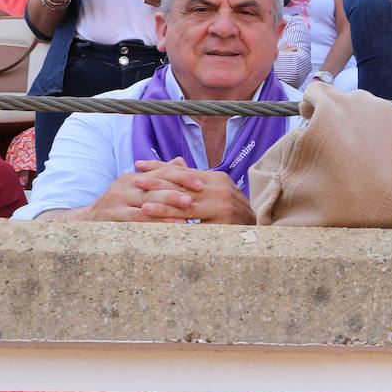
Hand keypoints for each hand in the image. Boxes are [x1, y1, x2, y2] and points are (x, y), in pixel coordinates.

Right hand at [82, 157, 195, 221]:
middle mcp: (124, 187)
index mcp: (133, 177)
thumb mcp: (136, 188)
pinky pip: (136, 221)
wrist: (86, 221)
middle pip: (154, 187)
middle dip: (176, 193)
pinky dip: (154, 224)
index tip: (200, 184)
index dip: (181, 177)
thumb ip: (158, 175)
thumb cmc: (119, 205)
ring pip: (146, 204)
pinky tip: (168, 228)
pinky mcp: (110, 217)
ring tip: (186, 216)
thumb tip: (181, 161)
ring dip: (167, 210)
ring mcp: (116, 202)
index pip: (161, 172)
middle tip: (194, 199)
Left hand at [132, 159, 254, 223]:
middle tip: (136, 182)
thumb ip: (193, 177)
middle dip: (157, 184)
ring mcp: (223, 209)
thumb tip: (173, 162)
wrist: (255, 224)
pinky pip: (196, 228)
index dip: (160, 168)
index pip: (184, 171)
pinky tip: (164, 230)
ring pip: (188, 208)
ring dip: (164, 208)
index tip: (139, 167)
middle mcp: (221, 191)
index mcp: (217, 178)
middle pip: (183, 187)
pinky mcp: (223, 227)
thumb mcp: (215, 187)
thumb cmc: (229, 206)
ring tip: (144, 206)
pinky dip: (179, 228)